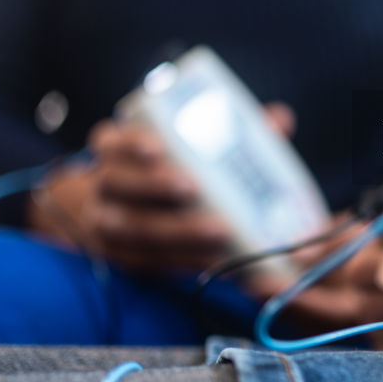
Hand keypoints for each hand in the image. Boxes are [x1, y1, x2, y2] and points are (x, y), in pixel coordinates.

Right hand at [29, 103, 294, 273]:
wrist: (114, 206)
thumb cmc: (165, 166)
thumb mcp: (184, 140)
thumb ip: (230, 129)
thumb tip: (279, 119)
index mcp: (113, 149)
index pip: (109, 141)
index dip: (129, 142)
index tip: (158, 147)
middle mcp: (102, 184)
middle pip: (118, 185)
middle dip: (156, 187)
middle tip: (196, 188)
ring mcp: (104, 223)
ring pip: (130, 228)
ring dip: (175, 231)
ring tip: (217, 231)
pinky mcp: (120, 257)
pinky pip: (146, 261)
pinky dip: (179, 261)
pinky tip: (211, 259)